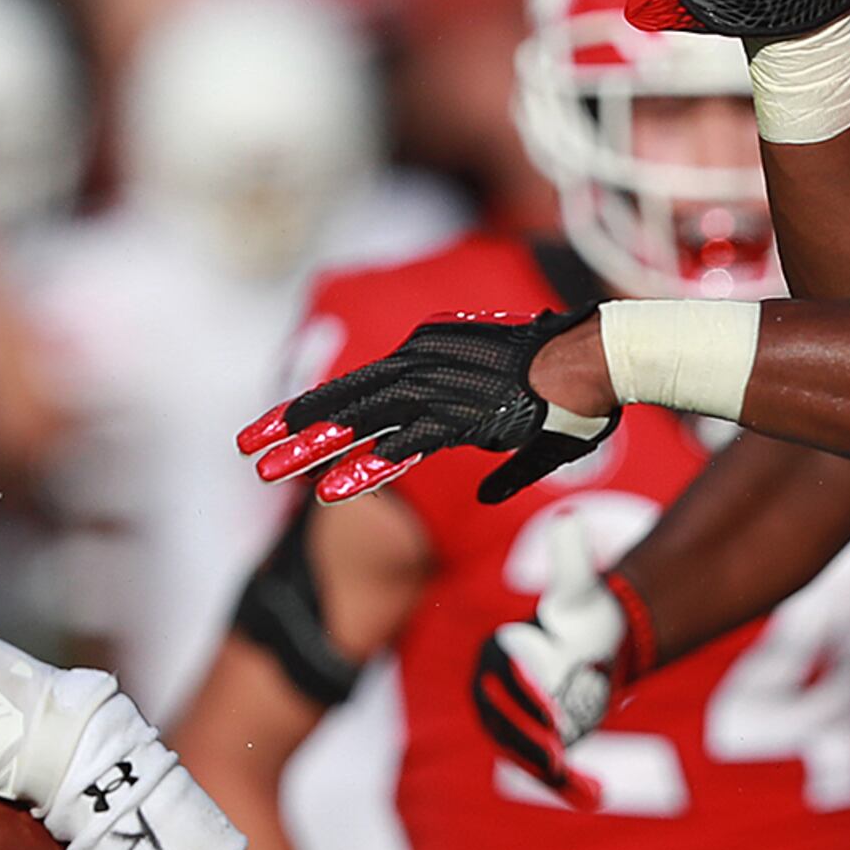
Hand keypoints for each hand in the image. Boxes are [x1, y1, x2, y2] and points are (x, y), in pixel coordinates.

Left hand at [240, 307, 614, 506]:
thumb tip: (486, 493)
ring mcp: (441, 388)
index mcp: (434, 357)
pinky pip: (402, 447)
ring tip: (262, 473)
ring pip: (359, 421)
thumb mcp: (528, 434)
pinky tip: (327, 491)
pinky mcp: (463, 413)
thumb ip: (501, 465)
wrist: (605, 360)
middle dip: (291, 426)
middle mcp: (427, 364)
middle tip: (244, 448)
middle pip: (345, 400)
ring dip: (309, 450)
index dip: (318, 411)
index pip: (362, 388)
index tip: (278, 430)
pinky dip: (363, 469)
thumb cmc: (578, 390)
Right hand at [469, 511, 647, 809]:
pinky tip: (596, 797)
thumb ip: (571, 559)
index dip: (524, 702)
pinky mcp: (533, 745)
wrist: (594, 642)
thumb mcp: (578, 588)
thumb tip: (570, 519)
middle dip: (531, 743)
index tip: (551, 717)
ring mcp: (511, 722)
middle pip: (507, 725)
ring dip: (550, 773)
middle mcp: (494, 691)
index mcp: (497, 655)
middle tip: (560, 756)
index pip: (502, 683)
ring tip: (579, 782)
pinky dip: (568, 788)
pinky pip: (544, 771)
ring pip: (524, 753)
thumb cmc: (582, 612)